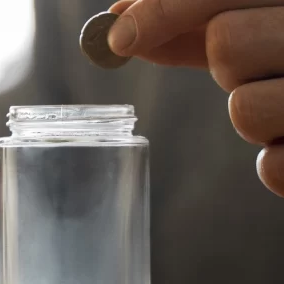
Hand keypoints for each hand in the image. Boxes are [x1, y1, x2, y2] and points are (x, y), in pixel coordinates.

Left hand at [108, 0, 283, 196]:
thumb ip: (192, 19)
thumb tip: (119, 22)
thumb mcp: (256, 22)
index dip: (163, 10)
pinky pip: (273, 166)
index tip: (118, 36)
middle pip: (227, 45)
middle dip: (227, 61)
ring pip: (244, 108)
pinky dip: (276, 158)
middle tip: (261, 61)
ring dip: (253, 110)